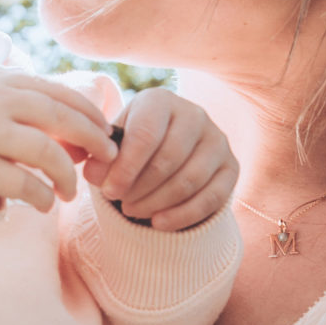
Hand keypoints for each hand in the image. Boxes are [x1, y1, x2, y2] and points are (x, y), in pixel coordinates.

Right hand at [0, 72, 121, 213]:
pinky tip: (45, 203)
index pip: (58, 93)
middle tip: (108, 157)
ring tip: (70, 192)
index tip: (107, 131)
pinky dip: (44, 197)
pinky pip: (27, 185)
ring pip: (47, 152)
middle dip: (91, 138)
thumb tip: (89, 140)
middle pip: (59, 117)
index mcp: (2, 84)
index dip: (89, 113)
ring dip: (67, 175)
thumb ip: (33, 116)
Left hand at [87, 89, 237, 230]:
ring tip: (133, 211)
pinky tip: (158, 224)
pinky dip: (182, 216)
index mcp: (160, 100)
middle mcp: (194, 114)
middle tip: (120, 202)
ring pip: (189, 180)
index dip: (125, 168)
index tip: (108, 191)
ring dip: (157, 203)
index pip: (145, 134)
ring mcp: (217, 140)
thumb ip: (100, 158)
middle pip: (168, 159)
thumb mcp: (112, 147)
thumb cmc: (132, 147)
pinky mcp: (231, 167)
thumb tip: (94, 173)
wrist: (164, 154)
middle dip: (140, 188)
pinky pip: (212, 198)